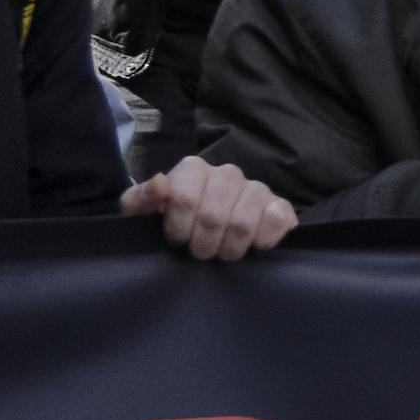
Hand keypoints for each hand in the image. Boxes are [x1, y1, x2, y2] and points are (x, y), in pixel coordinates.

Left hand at [124, 159, 297, 259]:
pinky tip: (254, 245)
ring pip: (242, 224)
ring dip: (229, 248)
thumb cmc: (172, 220)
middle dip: (202, 244)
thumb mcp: (143, 212)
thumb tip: (160, 184)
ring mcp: (255, 188)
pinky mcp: (279, 206)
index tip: (176, 239)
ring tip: (223, 251)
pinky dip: (265, 238)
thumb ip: (140, 199)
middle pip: (213, 217)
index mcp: (193, 169)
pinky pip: (279, 218)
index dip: (178, 229)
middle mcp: (227, 173)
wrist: (204, 230)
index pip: (184, 199)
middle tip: (200, 251)